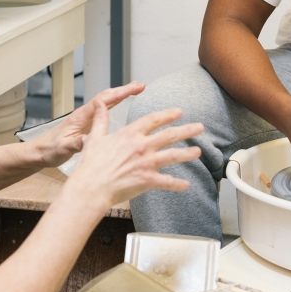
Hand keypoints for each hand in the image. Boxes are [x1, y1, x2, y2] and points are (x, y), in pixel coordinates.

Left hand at [31, 82, 145, 166]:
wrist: (39, 152)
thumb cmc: (49, 150)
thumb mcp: (63, 149)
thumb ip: (76, 144)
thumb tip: (88, 140)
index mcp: (81, 116)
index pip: (104, 100)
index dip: (120, 93)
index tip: (134, 89)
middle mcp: (84, 114)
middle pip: (107, 97)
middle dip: (124, 90)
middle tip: (140, 86)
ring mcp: (85, 118)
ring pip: (106, 101)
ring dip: (120, 95)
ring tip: (135, 90)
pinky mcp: (86, 124)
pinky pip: (104, 110)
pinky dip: (115, 103)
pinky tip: (120, 104)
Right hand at [66, 104, 203, 208]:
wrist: (91, 187)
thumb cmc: (91, 165)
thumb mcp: (95, 137)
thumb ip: (100, 119)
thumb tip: (99, 104)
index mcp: (129, 134)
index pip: (153, 119)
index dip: (167, 114)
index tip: (179, 112)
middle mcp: (141, 146)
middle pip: (169, 135)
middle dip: (187, 130)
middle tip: (200, 127)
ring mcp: (146, 163)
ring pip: (173, 156)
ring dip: (187, 153)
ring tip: (199, 151)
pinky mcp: (147, 180)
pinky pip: (167, 182)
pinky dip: (178, 184)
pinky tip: (187, 185)